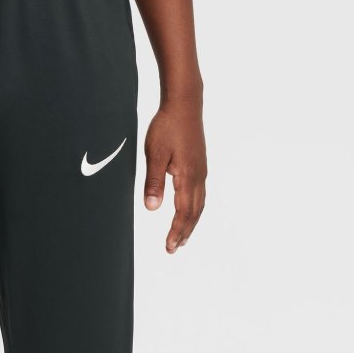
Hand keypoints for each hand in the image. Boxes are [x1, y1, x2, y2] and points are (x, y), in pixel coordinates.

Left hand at [142, 99, 206, 253]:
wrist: (184, 104)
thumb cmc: (167, 127)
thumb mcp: (154, 155)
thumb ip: (153, 182)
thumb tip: (152, 208)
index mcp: (188, 176)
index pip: (183, 213)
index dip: (176, 232)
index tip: (169, 246)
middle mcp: (199, 176)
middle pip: (194, 213)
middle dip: (184, 232)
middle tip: (174, 248)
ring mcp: (201, 171)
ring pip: (199, 204)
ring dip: (191, 223)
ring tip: (182, 237)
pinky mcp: (200, 165)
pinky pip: (200, 194)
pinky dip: (195, 209)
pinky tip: (189, 211)